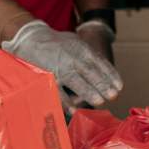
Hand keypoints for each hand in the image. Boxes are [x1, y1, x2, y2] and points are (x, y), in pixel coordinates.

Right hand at [3, 19, 122, 108]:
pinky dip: (66, 102)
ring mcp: (59, 67)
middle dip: (102, 85)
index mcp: (81, 49)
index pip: (100, 63)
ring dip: (88, 92)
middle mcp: (71, 57)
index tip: (119, 87)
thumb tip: (106, 72)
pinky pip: (57, 91)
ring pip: (76, 82)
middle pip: (90, 72)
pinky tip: (74, 109)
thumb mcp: (76, 42)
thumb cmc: (56, 43)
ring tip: (99, 101)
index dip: (110, 75)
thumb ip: (89, 55)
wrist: (30, 38)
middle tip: (112, 96)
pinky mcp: (47, 76)